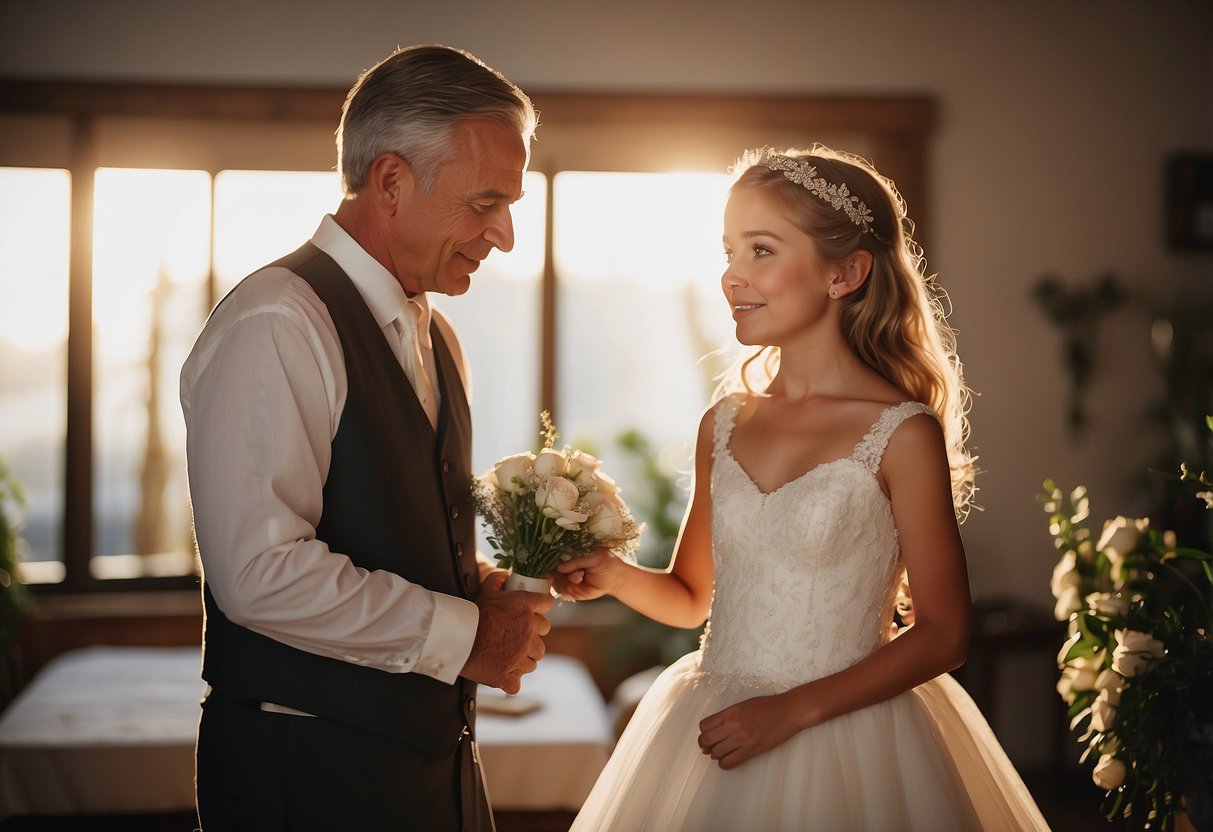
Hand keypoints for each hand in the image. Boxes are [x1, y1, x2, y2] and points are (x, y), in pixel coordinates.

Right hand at [460, 572, 551, 693]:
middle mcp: (529, 633)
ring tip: (504, 657)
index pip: (546, 604)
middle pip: (541, 641)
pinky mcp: (508, 676)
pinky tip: (500, 673)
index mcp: (525, 608)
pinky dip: (509, 680)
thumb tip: (505, 575)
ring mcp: (520, 656)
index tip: (528, 615)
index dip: (537, 610)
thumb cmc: (471, 615)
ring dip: (521, 661)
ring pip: (532, 663)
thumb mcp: (485, 591)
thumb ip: (497, 580)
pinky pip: (516, 682)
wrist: (456, 638)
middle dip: (530, 641)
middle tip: (514, 640)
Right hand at [553, 549, 624, 600]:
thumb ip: (576, 561)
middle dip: (560, 572)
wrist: (616, 579)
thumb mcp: (594, 558)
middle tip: (574, 572)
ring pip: (556, 581)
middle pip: (551, 570)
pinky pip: (562, 591)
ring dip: (567, 580)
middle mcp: (565, 565)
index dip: (551, 559)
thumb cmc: (607, 564)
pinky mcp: (570, 590)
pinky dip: (569, 589)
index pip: (554, 555)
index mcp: (569, 553)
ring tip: (580, 576)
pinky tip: (578, 583)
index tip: (554, 562)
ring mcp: (566, 578)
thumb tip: (559, 567)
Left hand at [697, 693, 801, 769]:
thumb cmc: (767, 706)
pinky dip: (724, 763)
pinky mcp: (752, 750)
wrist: (788, 712)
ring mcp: (742, 738)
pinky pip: (729, 762)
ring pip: (716, 752)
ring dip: (715, 754)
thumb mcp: (743, 705)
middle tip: (708, 748)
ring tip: (721, 753)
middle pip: (706, 740)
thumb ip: (728, 715)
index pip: (704, 725)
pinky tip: (728, 760)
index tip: (707, 736)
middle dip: (704, 745)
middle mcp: (733, 725)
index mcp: (730, 712)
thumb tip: (715, 729)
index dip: (703, 733)